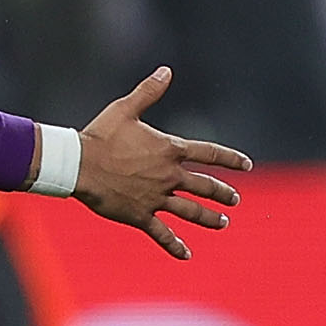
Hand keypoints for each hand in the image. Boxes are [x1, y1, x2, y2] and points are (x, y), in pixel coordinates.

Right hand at [73, 67, 249, 259]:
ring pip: (191, 211)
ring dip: (209, 218)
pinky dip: (175, 245)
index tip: (246, 165)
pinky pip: (162, 233)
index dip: (230, 159)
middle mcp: (169, 176)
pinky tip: (187, 254)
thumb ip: (149, 91)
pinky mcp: (141, 215)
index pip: (209, 154)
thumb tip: (167, 70)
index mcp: (169, 150)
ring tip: (223, 223)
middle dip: (223, 193)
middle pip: (205, 186)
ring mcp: (156, 198)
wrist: (79, 165)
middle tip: (235, 199)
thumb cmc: (100, 135)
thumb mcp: (126, 109)